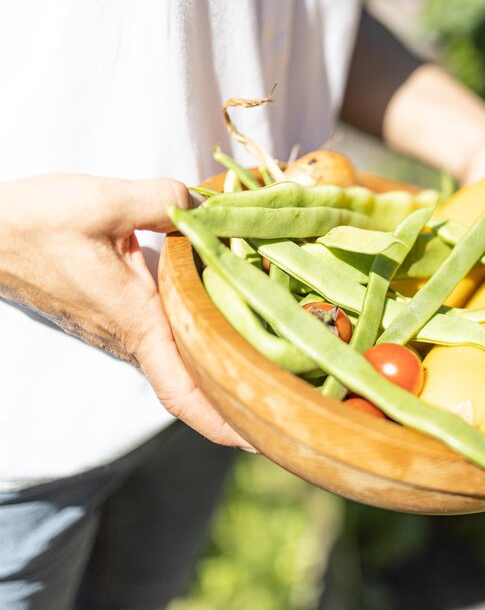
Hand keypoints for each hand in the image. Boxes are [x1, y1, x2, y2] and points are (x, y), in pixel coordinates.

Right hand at [0, 174, 250, 448]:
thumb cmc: (34, 224)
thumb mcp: (103, 201)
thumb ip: (163, 201)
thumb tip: (210, 206)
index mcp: (138, 320)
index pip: (183, 390)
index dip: (222, 422)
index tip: (260, 441)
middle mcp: (132, 334)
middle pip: (193, 385)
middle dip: (238, 403)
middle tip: (291, 405)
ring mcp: (121, 327)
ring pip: (180, 363)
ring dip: (221, 373)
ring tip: (275, 372)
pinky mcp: (115, 312)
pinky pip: (166, 339)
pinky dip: (200, 344)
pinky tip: (229, 324)